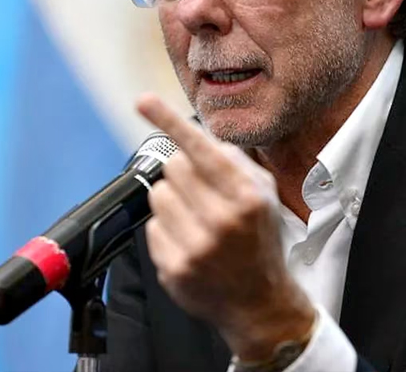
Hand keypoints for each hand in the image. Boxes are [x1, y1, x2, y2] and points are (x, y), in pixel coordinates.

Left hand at [137, 94, 315, 360]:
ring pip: (158, 194)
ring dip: (172, 201)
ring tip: (195, 220)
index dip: (167, 121)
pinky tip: (189, 243)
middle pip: (173, 167)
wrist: (260, 304)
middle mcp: (221, 220)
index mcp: (246, 196)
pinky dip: (166, 230)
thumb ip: (234, 162)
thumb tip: (197, 135)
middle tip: (201, 195)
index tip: (143, 100)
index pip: (200, 149)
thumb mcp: (263, 195)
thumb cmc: (259, 240)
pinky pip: (151, 227)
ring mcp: (196, 247)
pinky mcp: (174, 268)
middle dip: (183, 174)